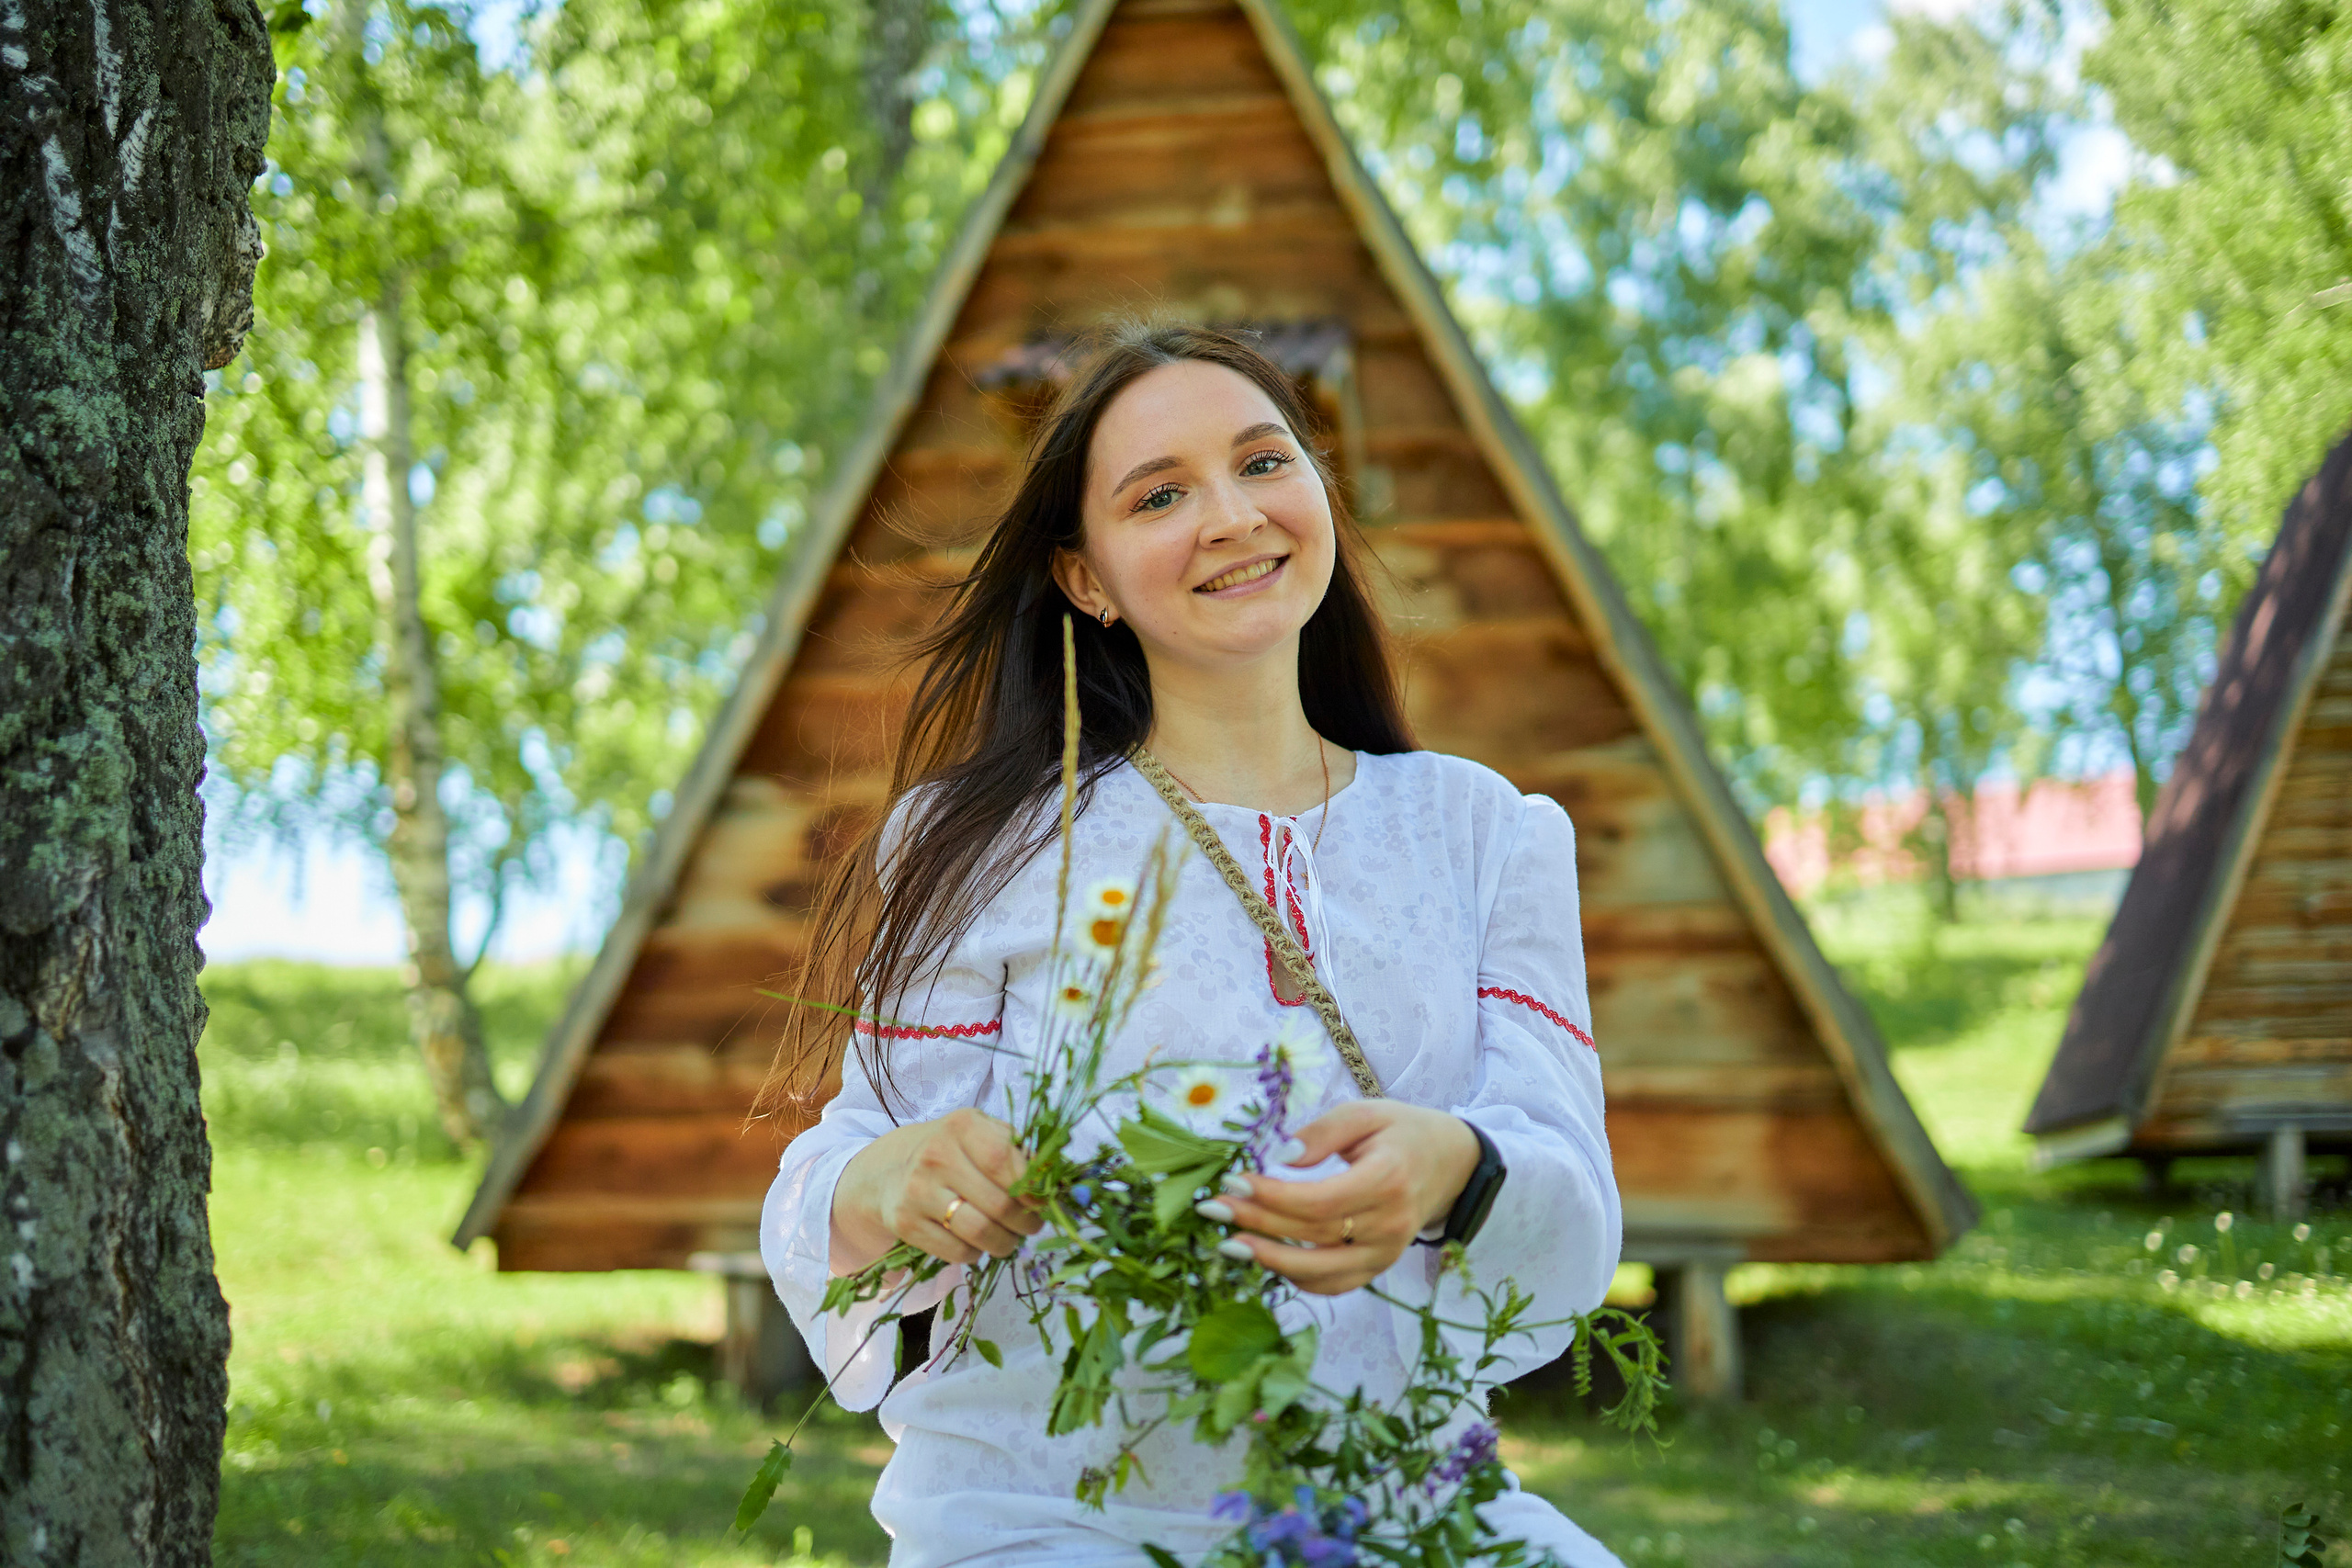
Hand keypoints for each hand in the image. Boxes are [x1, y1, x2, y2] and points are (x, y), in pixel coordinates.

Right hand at [830, 1107, 1042, 1273]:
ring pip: (979, 1232)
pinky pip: (957, 1252)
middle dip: (1025, 1223)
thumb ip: (1018, 1150)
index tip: (1043, 1203)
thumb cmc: (952, 1152)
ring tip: (1010, 1239)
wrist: (888, 1171)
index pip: (1005, 1161)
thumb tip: (1057, 1178)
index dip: (1032, 1189)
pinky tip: (976, 1243)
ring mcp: (917, 1190)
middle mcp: (936, 1155)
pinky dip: (976, 1254)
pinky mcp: (905, 1223)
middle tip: (1031, 1226)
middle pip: (998, 1204)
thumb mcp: (981, 1135)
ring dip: (1005, 1243)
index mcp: (962, 1126)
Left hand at [1203, 1102, 1481, 1295]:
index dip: (1271, 1197)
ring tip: (1228, 1245)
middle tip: (1213, 1209)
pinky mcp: (1381, 1267)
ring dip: (1270, 1261)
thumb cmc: (1403, 1132)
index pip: (1319, 1201)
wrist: (1452, 1163)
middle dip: (1257, 1223)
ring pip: (1321, 1270)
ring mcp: (1387, 1253)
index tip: (1233, 1182)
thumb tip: (1279, 1158)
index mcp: (1388, 1180)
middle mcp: (1390, 1225)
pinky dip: (1298, 1278)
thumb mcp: (1365, 1114)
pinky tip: (1266, 1260)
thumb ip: (1321, 1133)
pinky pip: (1335, 1284)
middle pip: (1312, 1234)